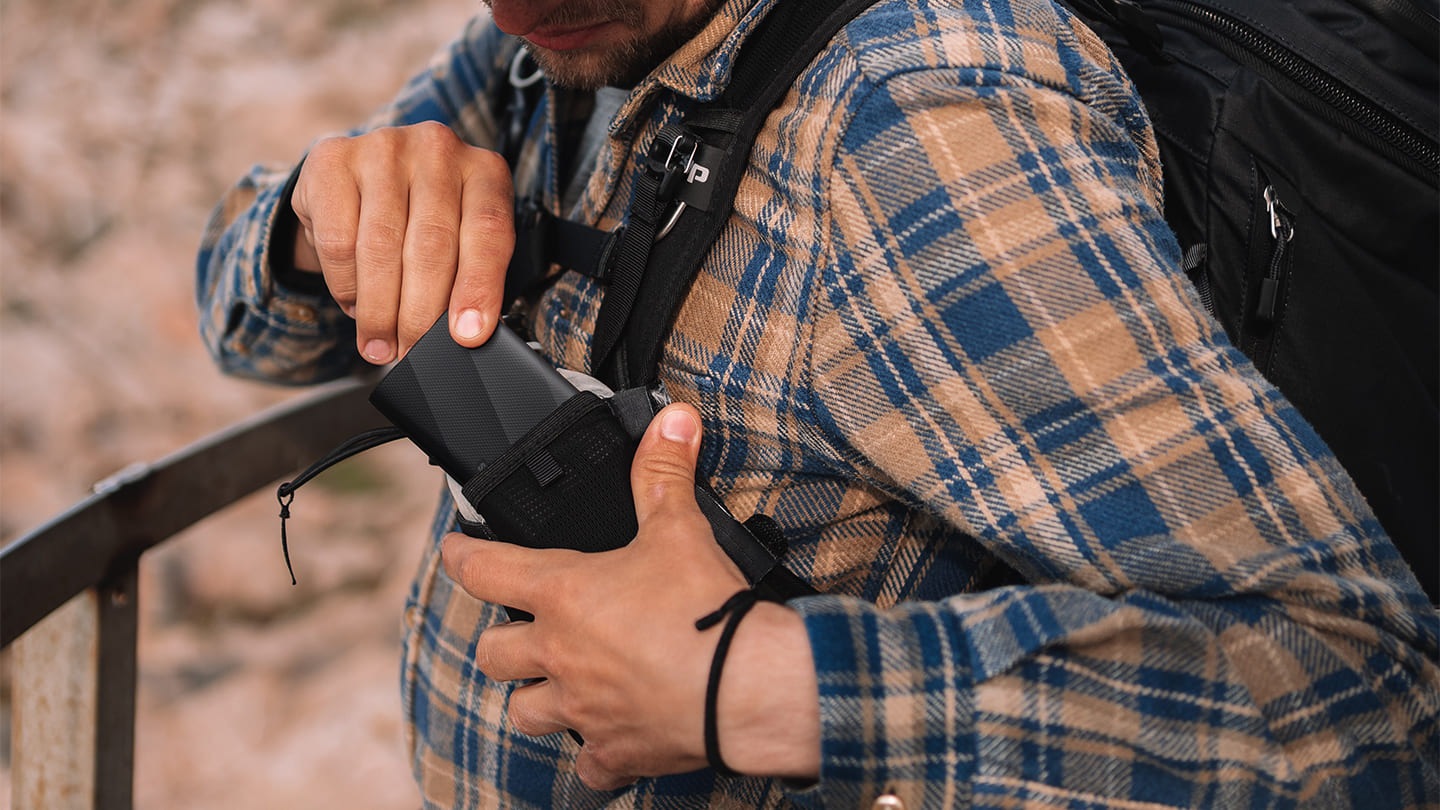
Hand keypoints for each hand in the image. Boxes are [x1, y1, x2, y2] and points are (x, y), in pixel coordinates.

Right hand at [290, 122, 513, 362]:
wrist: (363, 180)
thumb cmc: (425, 221)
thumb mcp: (462, 240)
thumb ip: (471, 276)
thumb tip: (464, 336)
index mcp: (484, 170)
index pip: (489, 233)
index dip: (479, 288)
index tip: (467, 335)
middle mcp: (437, 148)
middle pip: (432, 245)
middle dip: (421, 314)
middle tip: (413, 352)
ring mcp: (383, 148)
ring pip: (381, 248)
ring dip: (380, 310)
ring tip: (381, 346)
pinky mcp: (332, 159)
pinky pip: (338, 241)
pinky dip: (346, 285)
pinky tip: (354, 305)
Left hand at [441, 405, 821, 788]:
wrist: (747, 687)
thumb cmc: (707, 609)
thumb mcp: (681, 529)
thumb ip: (665, 473)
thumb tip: (672, 420)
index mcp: (564, 595)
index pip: (484, 570)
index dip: (462, 556)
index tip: (455, 550)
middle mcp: (559, 655)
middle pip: (493, 654)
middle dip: (502, 640)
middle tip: (522, 628)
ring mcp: (583, 709)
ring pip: (524, 713)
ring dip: (535, 698)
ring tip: (558, 685)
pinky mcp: (617, 751)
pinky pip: (588, 766)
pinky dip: (595, 756)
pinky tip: (611, 740)